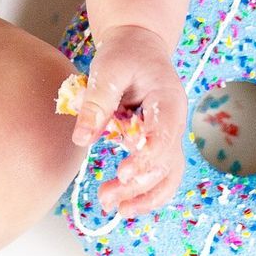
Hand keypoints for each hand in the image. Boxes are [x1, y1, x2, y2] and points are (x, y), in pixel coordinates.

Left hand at [71, 23, 186, 218]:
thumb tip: (81, 139)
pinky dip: (146, 192)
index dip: (146, 157)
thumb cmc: (124, 54)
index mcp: (167, 99)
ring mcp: (168, 135)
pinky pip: (159, 174)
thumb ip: (97, 102)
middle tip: (106, 198)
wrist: (139, 46)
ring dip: (145, 196)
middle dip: (137, 184)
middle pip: (165, 162)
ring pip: (168, 175)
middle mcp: (174, 122)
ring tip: (116, 209)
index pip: (164, 135)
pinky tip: (124, 204)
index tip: (123, 173)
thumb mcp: (107, 69)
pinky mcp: (157, 144)